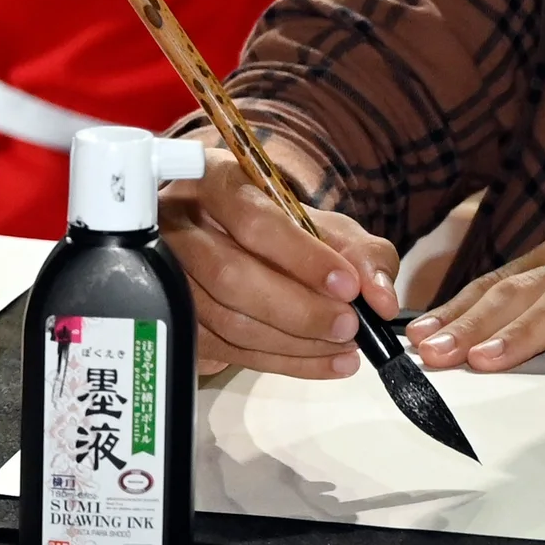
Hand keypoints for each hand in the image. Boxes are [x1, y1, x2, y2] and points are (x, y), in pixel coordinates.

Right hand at [157, 140, 401, 376]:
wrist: (232, 244)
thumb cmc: (280, 229)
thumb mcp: (326, 225)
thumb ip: (361, 252)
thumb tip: (379, 297)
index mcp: (215, 181)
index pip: (252, 220)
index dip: (301, 257)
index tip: (347, 287)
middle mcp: (178, 224)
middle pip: (229, 275)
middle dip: (298, 309)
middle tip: (347, 326)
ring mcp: (165, 273)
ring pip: (225, 319)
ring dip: (292, 343)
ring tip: (343, 347)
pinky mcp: (172, 318)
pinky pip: (225, 350)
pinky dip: (282, 363)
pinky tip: (323, 363)